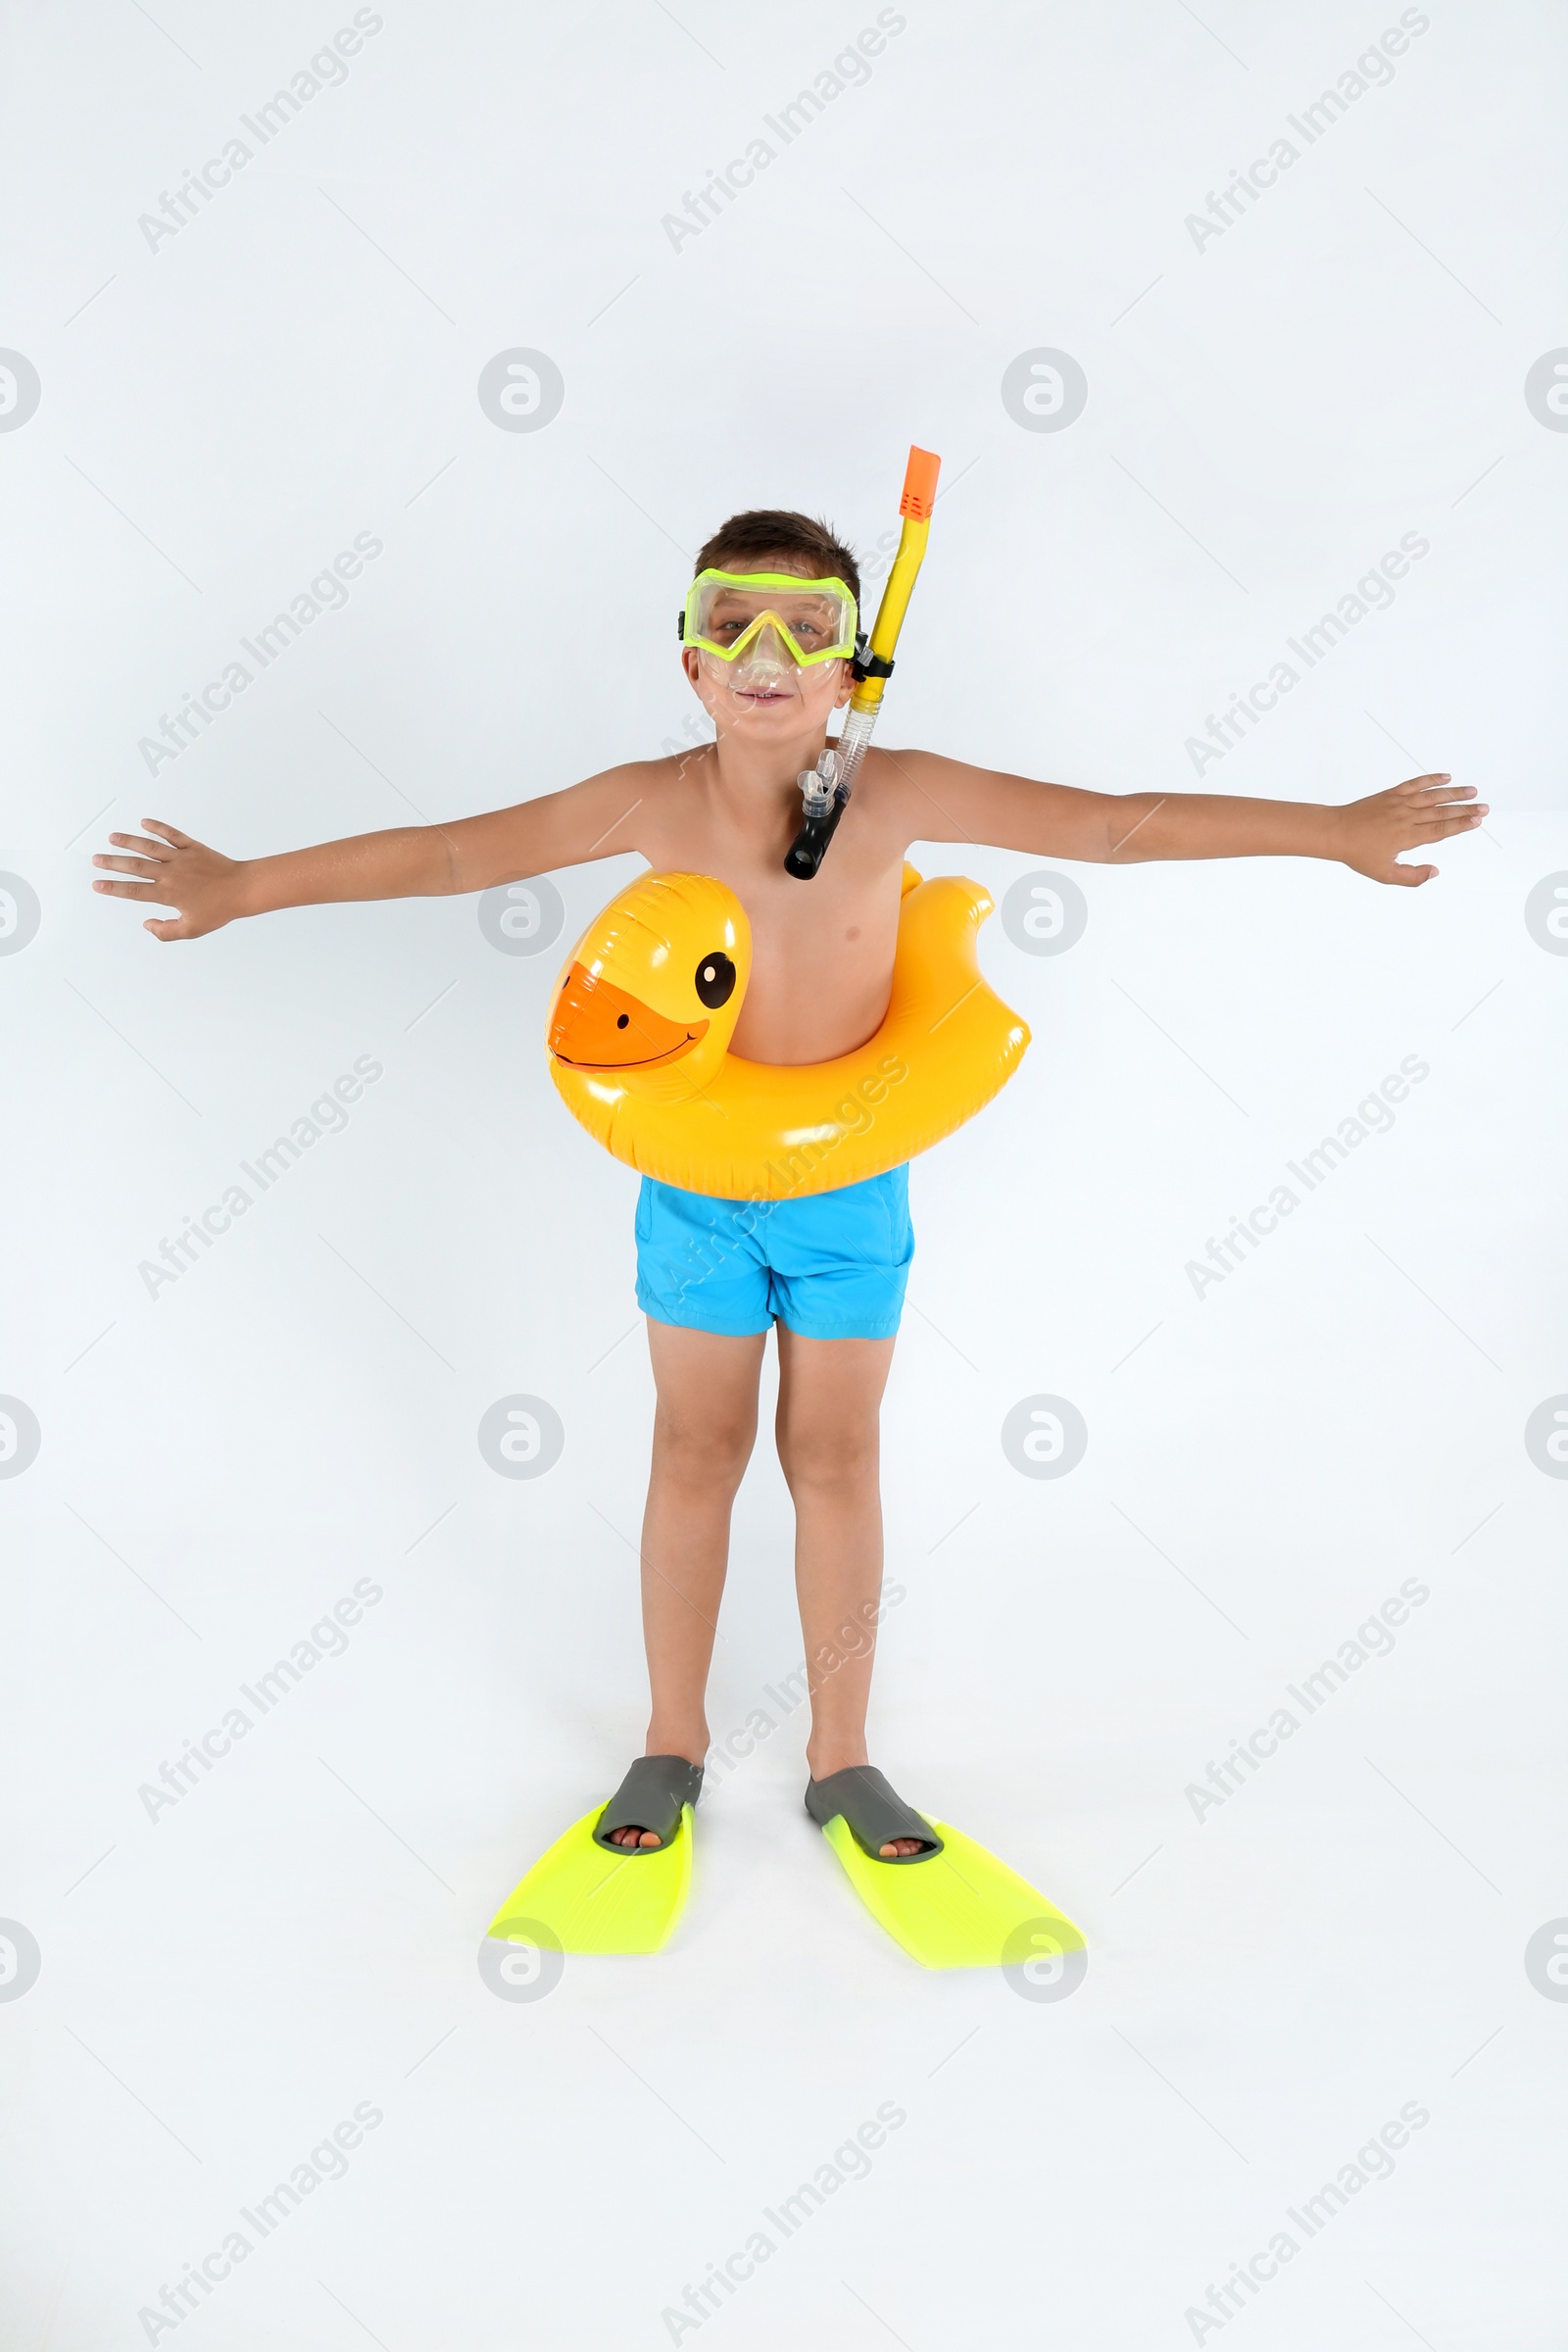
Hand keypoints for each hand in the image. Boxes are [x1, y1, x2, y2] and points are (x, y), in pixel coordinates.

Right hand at [92, 820, 244, 940]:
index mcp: (168, 893)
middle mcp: (171, 873)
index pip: (134, 890)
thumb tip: (147, 925)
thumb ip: (166, 931)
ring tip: (113, 838)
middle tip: (96, 859)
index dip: (113, 888)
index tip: (97, 884)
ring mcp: (181, 858)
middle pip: (135, 866)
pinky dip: (158, 827)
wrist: (242, 889)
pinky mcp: (193, 847)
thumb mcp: (192, 929)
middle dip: (113, 862)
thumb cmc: (220, 909)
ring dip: (129, 841)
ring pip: (149, 847)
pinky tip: (144, 823)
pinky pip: (172, 835)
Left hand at [1334, 774, 1485, 886]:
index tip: (1477, 821)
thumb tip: (1435, 872)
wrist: (1335, 832)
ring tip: (1472, 791)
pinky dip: (1430, 780)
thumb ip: (1411, 876)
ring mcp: (1398, 804)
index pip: (1440, 831)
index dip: (1460, 825)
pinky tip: (1446, 777)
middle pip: (1441, 813)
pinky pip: (1414, 784)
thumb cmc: (1358, 855)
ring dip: (1453, 793)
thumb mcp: (1384, 874)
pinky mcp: (1390, 794)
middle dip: (1465, 810)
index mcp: (1406, 837)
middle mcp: (1405, 818)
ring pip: (1431, 796)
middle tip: (1485, 807)